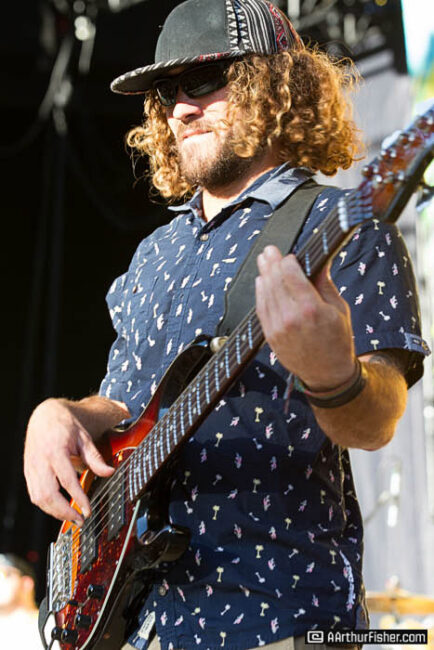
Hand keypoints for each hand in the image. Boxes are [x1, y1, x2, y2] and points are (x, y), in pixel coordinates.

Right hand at [24, 398, 114, 523]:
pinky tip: (60, 509)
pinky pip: (34, 494)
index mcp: (55, 451)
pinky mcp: (28, 472)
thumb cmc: (65, 426)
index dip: (78, 498)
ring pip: (39, 498)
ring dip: (55, 512)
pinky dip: (46, 505)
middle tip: (80, 520)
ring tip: (72, 517)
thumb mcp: (84, 438)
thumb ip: (95, 457)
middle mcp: (40, 461)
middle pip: (48, 494)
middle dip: (64, 512)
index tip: (88, 510)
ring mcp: (32, 468)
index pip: (67, 480)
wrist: (45, 416)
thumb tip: (109, 472)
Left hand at [255, 245, 355, 390]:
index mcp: (311, 309)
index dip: (288, 261)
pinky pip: (261, 308)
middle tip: (269, 250)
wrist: (327, 373)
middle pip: (275, 281)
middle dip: (271, 262)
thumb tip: (320, 262)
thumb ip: (325, 284)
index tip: (290, 255)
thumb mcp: (339, 309)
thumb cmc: (337, 341)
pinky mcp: (270, 335)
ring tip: (263, 261)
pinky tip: (261, 282)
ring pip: (265, 293)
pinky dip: (260, 292)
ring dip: (263, 274)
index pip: (291, 274)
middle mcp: (291, 317)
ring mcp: (278, 327)